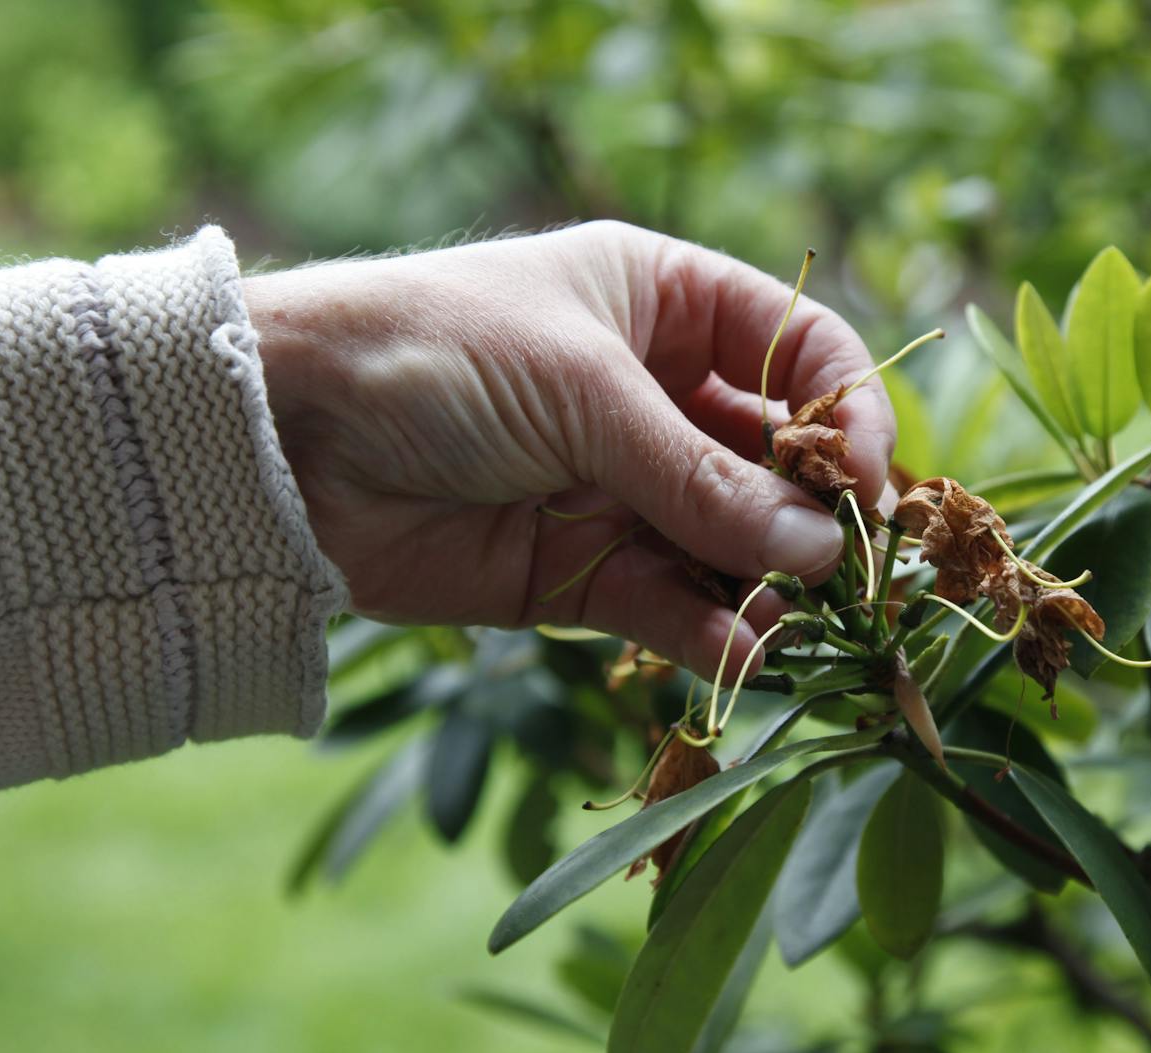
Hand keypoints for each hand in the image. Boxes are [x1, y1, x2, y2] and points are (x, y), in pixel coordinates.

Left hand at [246, 221, 894, 674]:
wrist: (283, 439)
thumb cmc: (435, 355)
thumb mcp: (584, 393)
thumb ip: (700, 478)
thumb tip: (819, 549)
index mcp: (663, 303)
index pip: (798, 348)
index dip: (846, 409)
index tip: (867, 478)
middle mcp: (657, 393)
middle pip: (777, 458)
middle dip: (814, 514)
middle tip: (844, 571)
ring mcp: (622, 486)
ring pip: (733, 541)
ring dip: (769, 582)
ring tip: (793, 619)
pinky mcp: (581, 570)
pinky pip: (672, 603)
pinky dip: (709, 630)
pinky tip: (741, 651)